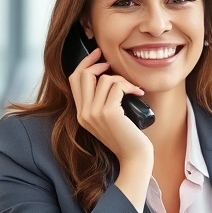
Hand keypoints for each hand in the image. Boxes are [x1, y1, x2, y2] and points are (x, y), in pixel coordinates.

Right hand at [68, 48, 151, 164]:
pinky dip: (129, 86)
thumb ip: (102, 101)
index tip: (98, 54)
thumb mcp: (110, 118)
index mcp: (81, 114)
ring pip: (103, 79)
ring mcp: (94, 113)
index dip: (85, 63)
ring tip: (133, 89)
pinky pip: (116, 86)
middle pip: (83, 75)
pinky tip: (138, 93)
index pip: (74, 80)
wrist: (135, 157)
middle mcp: (84, 113)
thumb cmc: (128, 137)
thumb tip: (107, 75)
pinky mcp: (108, 113)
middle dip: (98, 63)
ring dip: (122, 79)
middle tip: (112, 63)